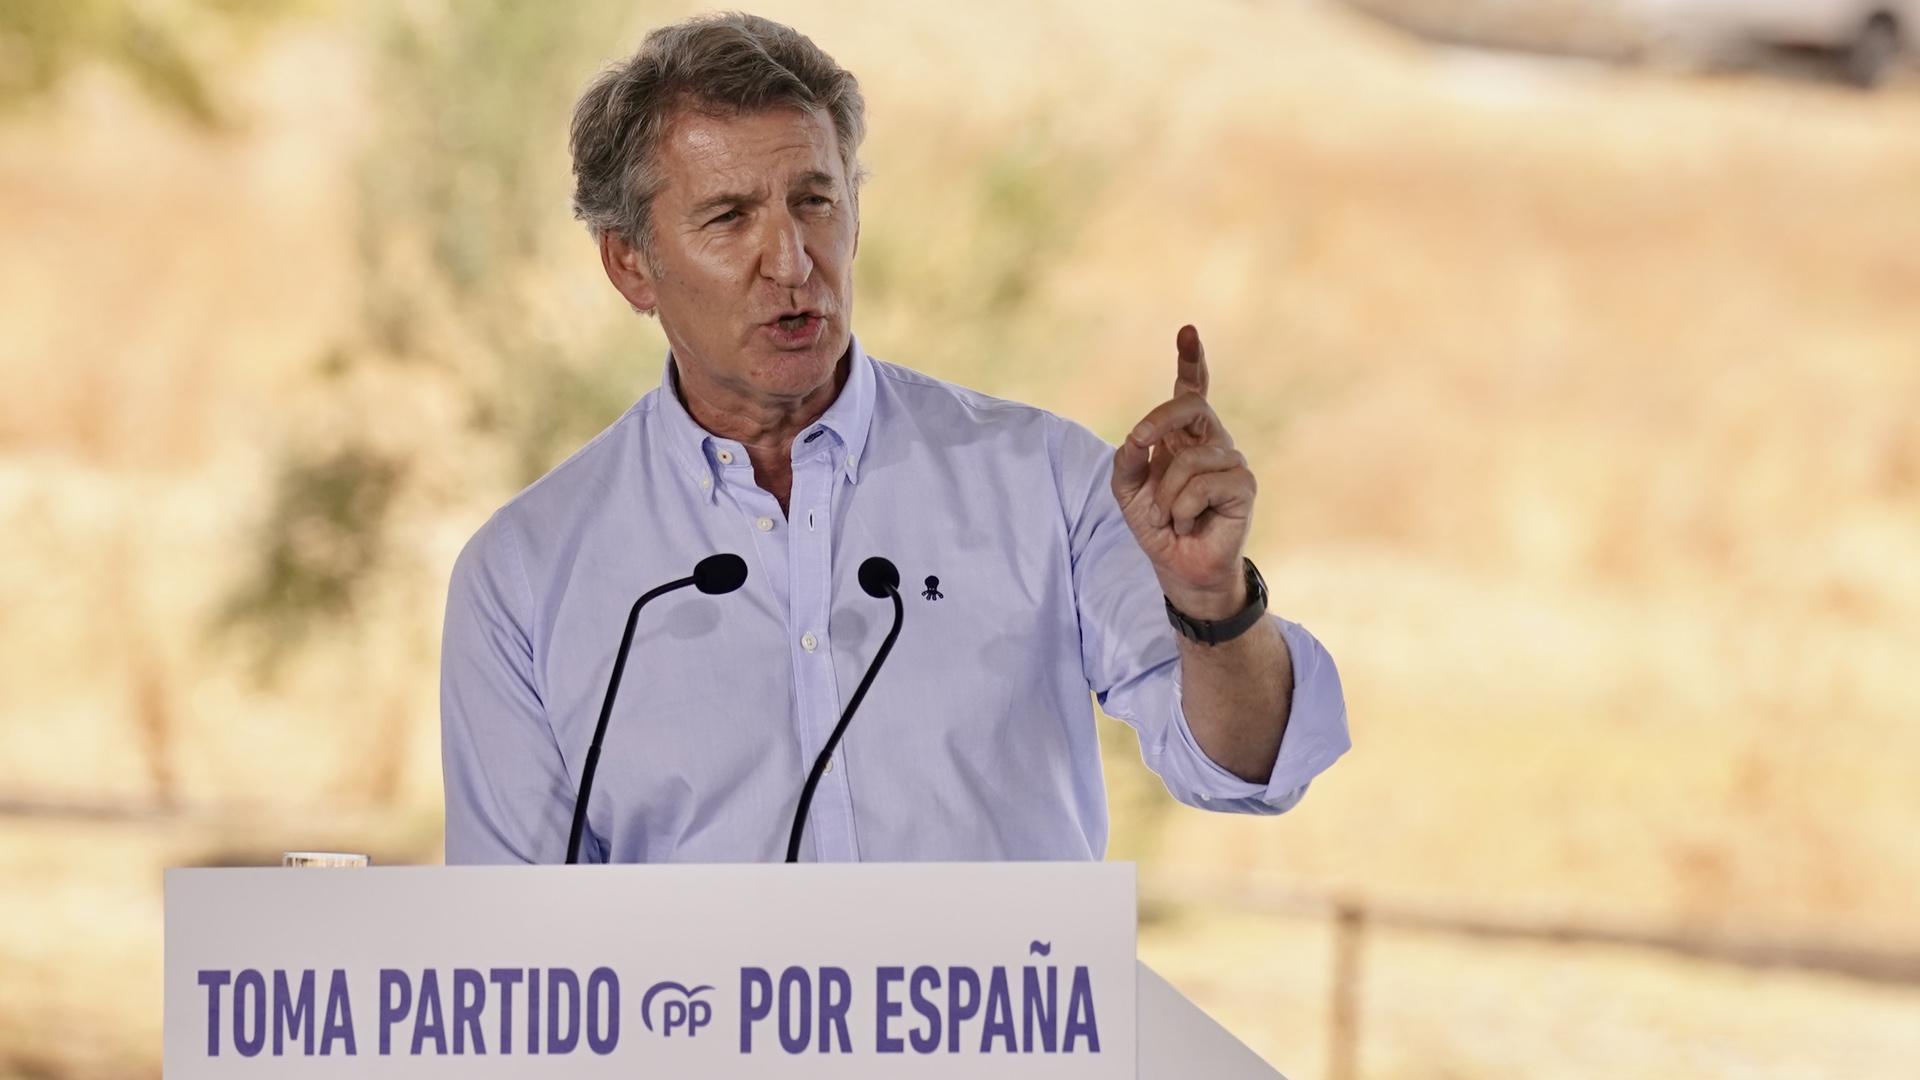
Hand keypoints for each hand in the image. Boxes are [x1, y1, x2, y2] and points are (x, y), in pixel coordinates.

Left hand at [1110, 325, 1255, 620]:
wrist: (1180, 568)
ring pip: (1187, 459)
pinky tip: (1190, 523)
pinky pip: (1201, 484)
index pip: (1192, 391)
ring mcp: (1230, 462)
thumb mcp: (1128, 491)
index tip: (1187, 331)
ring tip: (1172, 517)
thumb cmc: (1158, 527)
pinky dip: (1183, 509)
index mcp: (1184, 437)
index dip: (1191, 360)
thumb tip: (1137, 439)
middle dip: (1159, 420)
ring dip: (1166, 495)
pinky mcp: (1243, 485)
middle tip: (1138, 443)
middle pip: (1191, 405)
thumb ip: (1127, 460)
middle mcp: (1211, 443)